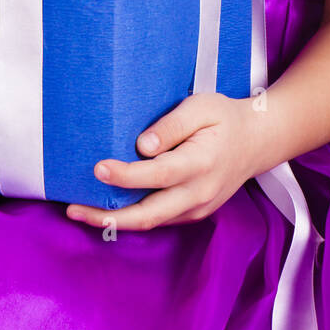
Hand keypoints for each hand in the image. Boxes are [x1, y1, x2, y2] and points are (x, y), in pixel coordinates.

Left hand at [66, 92, 260, 229]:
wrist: (256, 142)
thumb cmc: (225, 119)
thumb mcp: (202, 107)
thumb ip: (172, 125)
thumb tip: (141, 146)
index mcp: (201, 163)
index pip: (158, 174)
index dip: (126, 176)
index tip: (98, 168)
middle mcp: (198, 193)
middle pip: (148, 214)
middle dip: (107, 216)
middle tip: (73, 209)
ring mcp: (196, 208)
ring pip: (150, 222)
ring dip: (114, 221)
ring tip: (79, 212)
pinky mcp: (192, 213)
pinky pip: (158, 220)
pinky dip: (130, 218)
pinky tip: (106, 208)